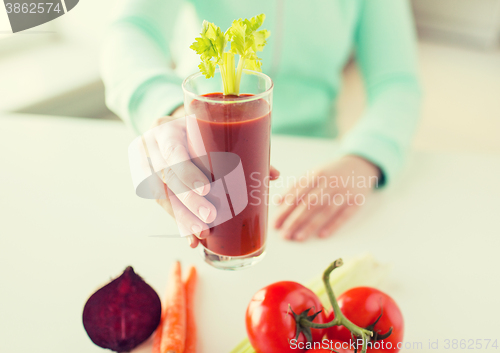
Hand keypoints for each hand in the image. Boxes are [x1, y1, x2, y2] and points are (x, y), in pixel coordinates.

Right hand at [153, 106, 279, 247]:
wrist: (169, 130)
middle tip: (211, 217)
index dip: (187, 172)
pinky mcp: (148, 185)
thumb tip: (273, 175)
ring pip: (163, 196)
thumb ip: (240, 149)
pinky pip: (163, 207)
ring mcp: (145, 167)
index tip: (206, 189)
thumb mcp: (211, 132)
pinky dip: (180, 223)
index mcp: (167, 129)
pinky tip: (192, 239)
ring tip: (204, 233)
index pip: (173, 150)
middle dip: (190, 202)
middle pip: (167, 178)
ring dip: (185, 218)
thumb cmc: (196, 131)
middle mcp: (151, 148)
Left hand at [273, 155, 380, 240]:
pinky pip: (344, 215)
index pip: (298, 195)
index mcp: (316, 175)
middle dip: (295, 220)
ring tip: (298, 238)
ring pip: (325, 210)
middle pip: (309, 204)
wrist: (360, 165)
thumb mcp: (313, 174)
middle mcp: (330, 183)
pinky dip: (333, 225)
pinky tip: (322, 235)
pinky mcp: (357, 201)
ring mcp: (344, 192)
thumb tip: (277, 202)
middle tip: (283, 234)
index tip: (275, 223)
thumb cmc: (331, 173)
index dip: (285, 210)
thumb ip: (296, 187)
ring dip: (310, 225)